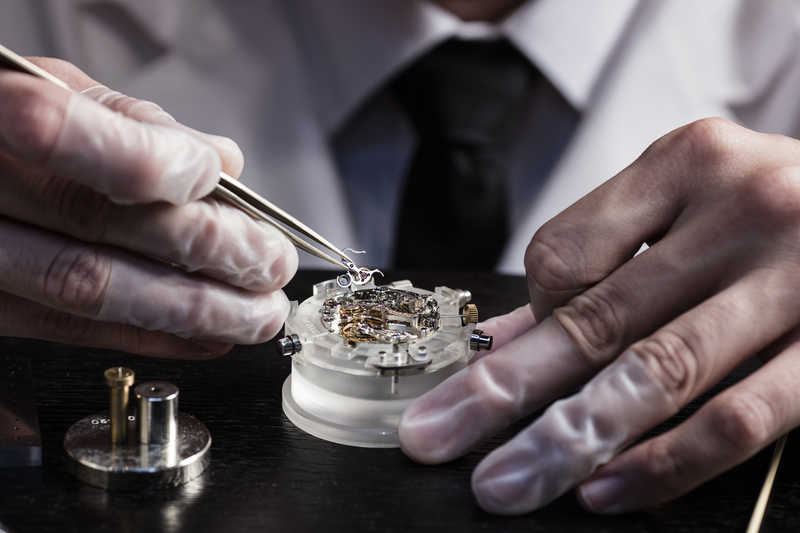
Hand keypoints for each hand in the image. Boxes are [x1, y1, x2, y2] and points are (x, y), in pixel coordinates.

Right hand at [0, 58, 296, 357]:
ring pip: (90, 291)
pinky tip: (208, 335)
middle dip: (208, 249)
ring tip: (258, 312)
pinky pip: (72, 330)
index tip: (218, 177)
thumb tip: (222, 162)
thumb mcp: (44, 88)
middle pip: (99, 226)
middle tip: (271, 262)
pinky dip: (152, 335)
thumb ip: (131, 122)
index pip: (67, 133)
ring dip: (195, 309)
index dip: (159, 162)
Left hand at [399, 118, 799, 513]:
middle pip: (594, 318)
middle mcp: (740, 207)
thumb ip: (597, 274)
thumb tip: (496, 346)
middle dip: (501, 392)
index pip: (564, 253)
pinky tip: (606, 490)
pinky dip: (665, 462)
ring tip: (505, 484)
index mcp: (685, 164)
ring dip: (568, 438)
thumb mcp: (685, 213)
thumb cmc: (770, 216)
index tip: (502, 367)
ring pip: (657, 372)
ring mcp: (796, 275)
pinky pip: (739, 417)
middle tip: (433, 440)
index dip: (525, 323)